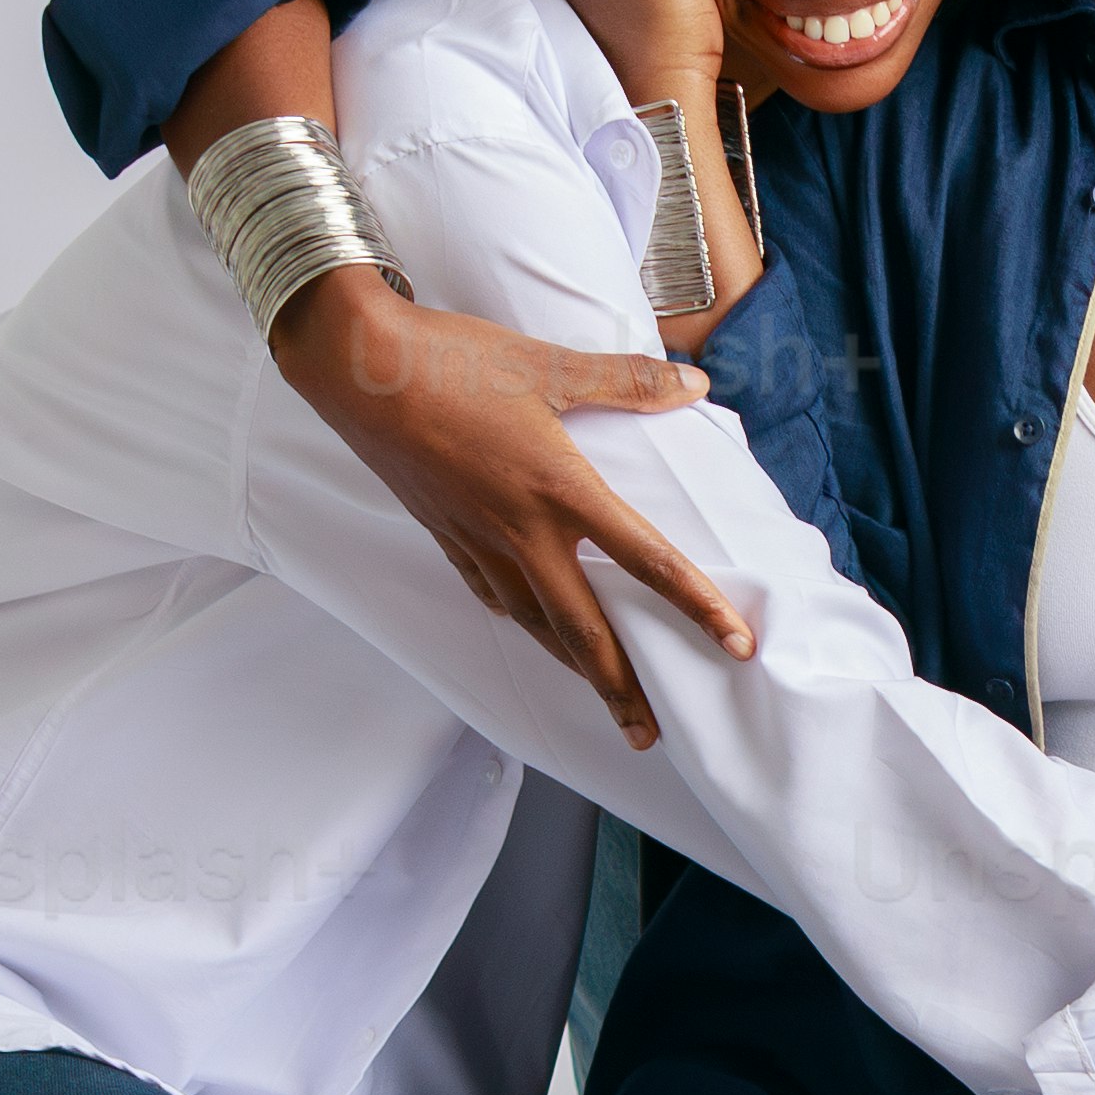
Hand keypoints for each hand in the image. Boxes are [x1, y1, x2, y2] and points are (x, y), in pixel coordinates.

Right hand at [270, 278, 753, 751]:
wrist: (358, 369)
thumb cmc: (452, 361)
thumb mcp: (548, 364)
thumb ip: (626, 381)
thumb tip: (693, 383)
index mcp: (559, 490)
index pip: (647, 560)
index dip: (697, 606)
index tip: (736, 645)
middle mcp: (522, 532)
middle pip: (583, 632)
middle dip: (620, 689)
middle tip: (649, 733)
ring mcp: (478, 541)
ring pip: (535, 624)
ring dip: (572, 666)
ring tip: (601, 696)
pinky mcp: (445, 536)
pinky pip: (491, 596)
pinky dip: (519, 620)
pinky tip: (530, 625)